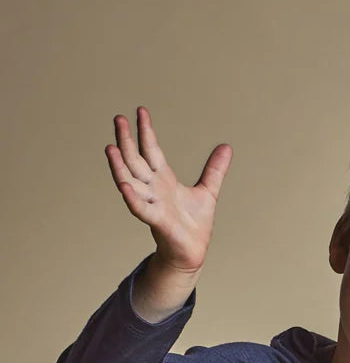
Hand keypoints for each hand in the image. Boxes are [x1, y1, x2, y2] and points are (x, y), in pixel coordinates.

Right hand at [105, 106, 231, 273]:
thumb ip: (215, 169)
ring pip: (130, 181)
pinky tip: (123, 185)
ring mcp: (152, 203)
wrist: (193, 251)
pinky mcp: (156, 221)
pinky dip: (132, 197)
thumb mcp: (208, 191)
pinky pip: (139, 208)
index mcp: (163, 179)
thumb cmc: (194, 223)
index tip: (140, 111)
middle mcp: (153, 189)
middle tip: (118, 118)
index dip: (145, 131)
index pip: (151, 150)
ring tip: (110, 147)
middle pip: (135, 160)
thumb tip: (227, 146)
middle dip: (126, 140)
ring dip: (119, 166)